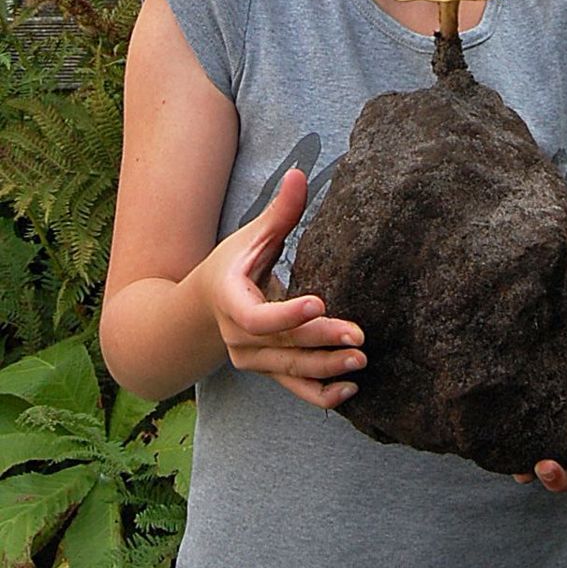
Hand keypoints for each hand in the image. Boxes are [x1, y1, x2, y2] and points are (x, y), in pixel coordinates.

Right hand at [198, 168, 366, 407]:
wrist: (205, 307)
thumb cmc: (234, 265)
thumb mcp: (253, 236)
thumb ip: (280, 211)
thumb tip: (299, 173)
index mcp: (230, 300)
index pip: (256, 317)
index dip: (286, 314)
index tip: (319, 302)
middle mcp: (237, 337)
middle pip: (281, 344)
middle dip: (320, 341)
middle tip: (358, 336)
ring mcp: (251, 359)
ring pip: (290, 369)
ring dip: (326, 368)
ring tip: (361, 360)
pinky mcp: (268, 371)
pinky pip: (293, 388)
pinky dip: (319, 394)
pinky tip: (349, 391)